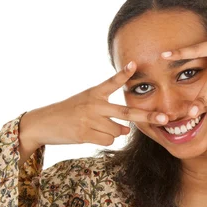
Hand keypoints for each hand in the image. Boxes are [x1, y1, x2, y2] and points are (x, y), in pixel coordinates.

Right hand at [19, 61, 168, 146]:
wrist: (43, 123)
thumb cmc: (68, 112)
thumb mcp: (85, 103)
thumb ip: (108, 112)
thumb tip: (127, 129)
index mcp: (94, 93)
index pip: (112, 82)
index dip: (124, 74)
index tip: (134, 65)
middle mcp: (93, 105)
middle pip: (126, 112)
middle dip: (147, 116)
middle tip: (164, 118)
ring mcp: (89, 120)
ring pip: (118, 131)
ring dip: (113, 132)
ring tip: (95, 127)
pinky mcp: (85, 134)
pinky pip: (108, 140)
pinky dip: (103, 140)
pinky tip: (89, 134)